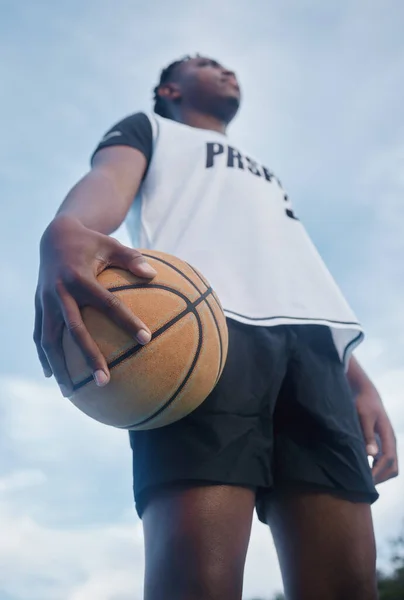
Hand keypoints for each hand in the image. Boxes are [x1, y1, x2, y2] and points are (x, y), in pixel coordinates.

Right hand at [34, 215, 156, 396]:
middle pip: (74, 331)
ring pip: (48, 340)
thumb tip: (155, 274)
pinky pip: (39, 335)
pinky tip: (52, 376)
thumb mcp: (112, 244)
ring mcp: (45, 302)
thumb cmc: (91, 242)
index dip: (127, 322)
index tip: (147, 340)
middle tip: (105, 381)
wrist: (54, 235)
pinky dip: (44, 356)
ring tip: (71, 393)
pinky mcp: (38, 307)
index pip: (108, 304)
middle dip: (89, 358)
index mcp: (80, 278)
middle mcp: (60, 293)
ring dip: (59, 367)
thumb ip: (132, 259)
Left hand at [356, 387, 398, 484]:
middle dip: (380, 477)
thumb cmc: (364, 403)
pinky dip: (376, 468)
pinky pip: (383, 460)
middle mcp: (390, 441)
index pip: (388, 460)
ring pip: (389, 465)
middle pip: (392, 467)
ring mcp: (387, 442)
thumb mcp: (364, 417)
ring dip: (379, 474)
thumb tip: (372, 454)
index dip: (378, 472)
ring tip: (364, 480)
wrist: (365, 393)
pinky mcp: (381, 442)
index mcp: (388, 436)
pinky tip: (364, 470)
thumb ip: (368, 435)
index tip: (367, 481)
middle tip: (364, 484)